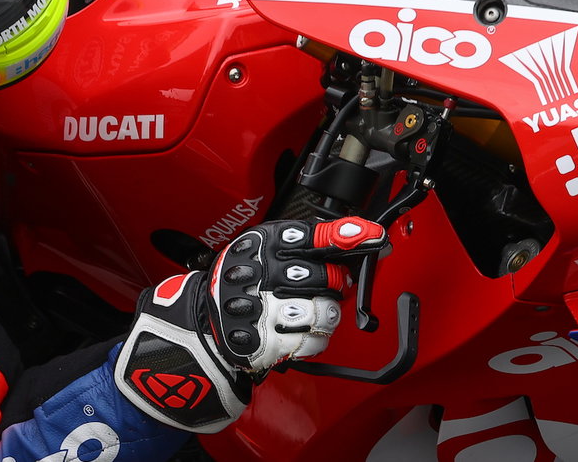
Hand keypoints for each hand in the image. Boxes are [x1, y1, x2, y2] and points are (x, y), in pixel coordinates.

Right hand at [113, 217, 386, 432]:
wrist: (205, 322)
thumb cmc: (243, 280)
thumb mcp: (267, 246)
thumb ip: (312, 239)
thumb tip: (361, 233)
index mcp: (265, 245)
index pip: (315, 236)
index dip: (348, 236)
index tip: (373, 236)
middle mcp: (265, 275)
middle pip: (327, 279)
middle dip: (334, 284)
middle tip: (326, 285)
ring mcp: (267, 311)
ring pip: (326, 313)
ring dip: (326, 314)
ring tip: (307, 309)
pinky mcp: (270, 343)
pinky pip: (315, 342)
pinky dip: (314, 338)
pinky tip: (297, 330)